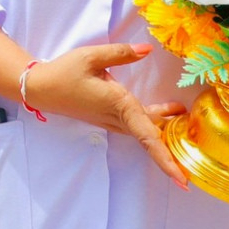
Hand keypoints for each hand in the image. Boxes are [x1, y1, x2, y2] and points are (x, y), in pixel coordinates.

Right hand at [20, 42, 190, 186]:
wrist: (40, 87)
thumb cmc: (64, 72)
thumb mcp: (91, 57)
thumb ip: (121, 53)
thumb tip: (148, 49)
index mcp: (118, 104)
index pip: (148, 136)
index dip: (166, 158)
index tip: (181, 179)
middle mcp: (118, 117)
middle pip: (150, 140)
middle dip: (170, 156)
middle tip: (188, 175)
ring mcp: (112, 120)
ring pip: (144, 132)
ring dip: (164, 135)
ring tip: (183, 116)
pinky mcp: (108, 118)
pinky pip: (136, 127)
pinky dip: (153, 126)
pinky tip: (165, 114)